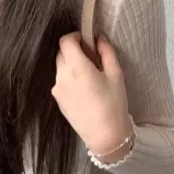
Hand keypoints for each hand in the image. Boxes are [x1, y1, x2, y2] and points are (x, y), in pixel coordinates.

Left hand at [51, 31, 131, 154]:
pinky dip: (69, 78)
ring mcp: (57, 89)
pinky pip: (61, 81)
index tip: (86, 41)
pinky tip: (85, 90)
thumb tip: (99, 38)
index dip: (75, 36)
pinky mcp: (58, 100)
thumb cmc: (114, 104)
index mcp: (76, 67)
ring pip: (60, 67)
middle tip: (91, 58)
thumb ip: (106, 52)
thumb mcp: (116, 74)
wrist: (105, 136)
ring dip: (71, 65)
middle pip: (61, 53)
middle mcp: (62, 76)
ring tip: (89, 76)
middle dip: (74, 51)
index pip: (65, 41)